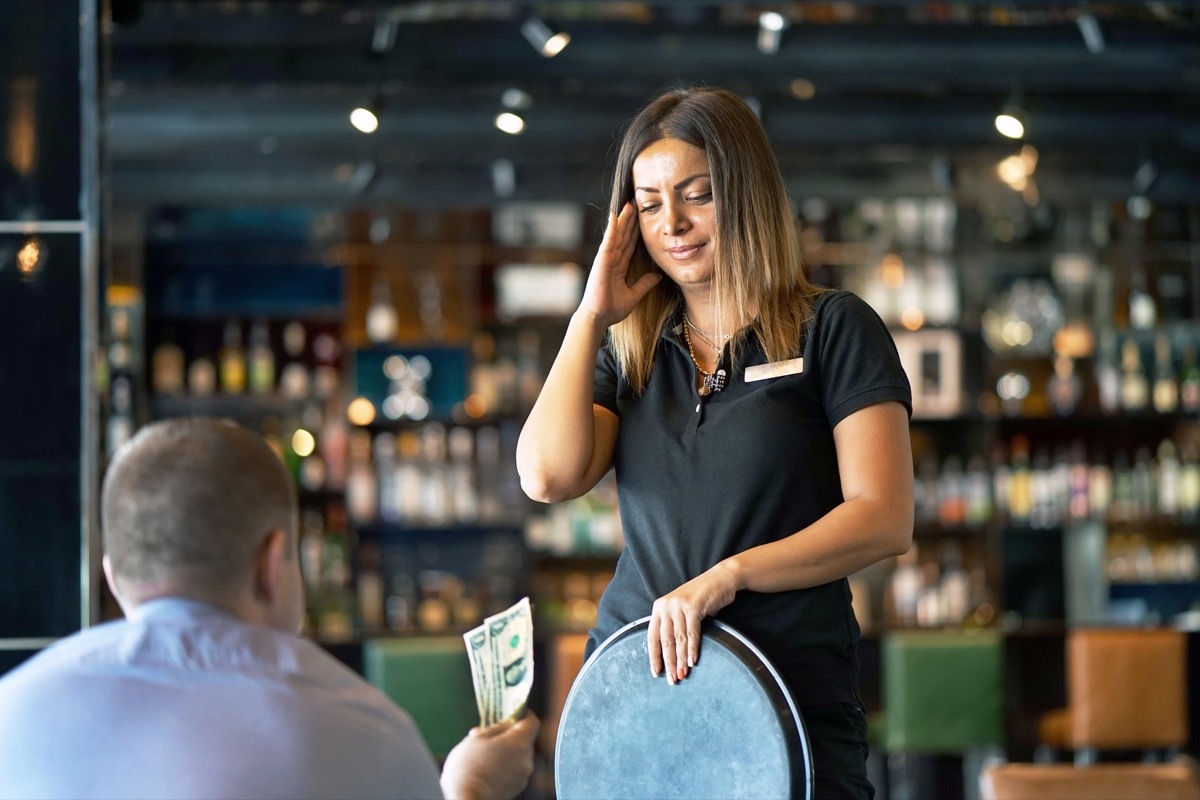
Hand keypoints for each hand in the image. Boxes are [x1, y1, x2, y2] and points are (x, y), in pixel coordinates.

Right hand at [440, 713, 540, 799]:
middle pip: (523, 739)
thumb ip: (493, 728)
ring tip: (483, 754)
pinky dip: (504, 765)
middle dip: (508, 735)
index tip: (512, 712)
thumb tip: (501, 725)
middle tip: (488, 734)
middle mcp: (526, 759)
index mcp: (519, 743)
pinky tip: (486, 769)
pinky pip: (513, 769)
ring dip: (505, 751)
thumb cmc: (468, 768)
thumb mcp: (476, 739)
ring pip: (517, 755)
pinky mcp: (516, 788)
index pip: (532, 721)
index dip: (523, 714)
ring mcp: (522, 776)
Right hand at [577, 202, 660, 328]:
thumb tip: (658, 276)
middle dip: (630, 221)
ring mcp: (606, 259)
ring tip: (629, 204)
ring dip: (623, 219)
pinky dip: (612, 228)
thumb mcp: (633, 295)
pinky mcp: (602, 260)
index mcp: (618, 267)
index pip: (629, 245)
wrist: (598, 317)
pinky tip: (615, 216)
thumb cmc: (611, 309)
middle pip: (623, 236)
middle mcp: (612, 260)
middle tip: (636, 204)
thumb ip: (644, 284)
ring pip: (617, 234)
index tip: (641, 220)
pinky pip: (609, 241)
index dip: (635, 232)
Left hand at [647, 562, 738, 684]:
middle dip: (668, 662)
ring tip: (682, 674)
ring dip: (680, 659)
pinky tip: (692, 661)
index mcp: (659, 607)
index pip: (652, 636)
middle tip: (672, 679)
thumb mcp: (682, 609)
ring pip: (678, 639)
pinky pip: (692, 633)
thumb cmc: (702, 597)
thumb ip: (675, 626)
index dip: (654, 656)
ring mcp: (679, 606)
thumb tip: (673, 654)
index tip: (656, 672)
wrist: (721, 578)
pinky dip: (692, 649)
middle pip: (665, 640)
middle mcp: (666, 606)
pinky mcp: (693, 607)